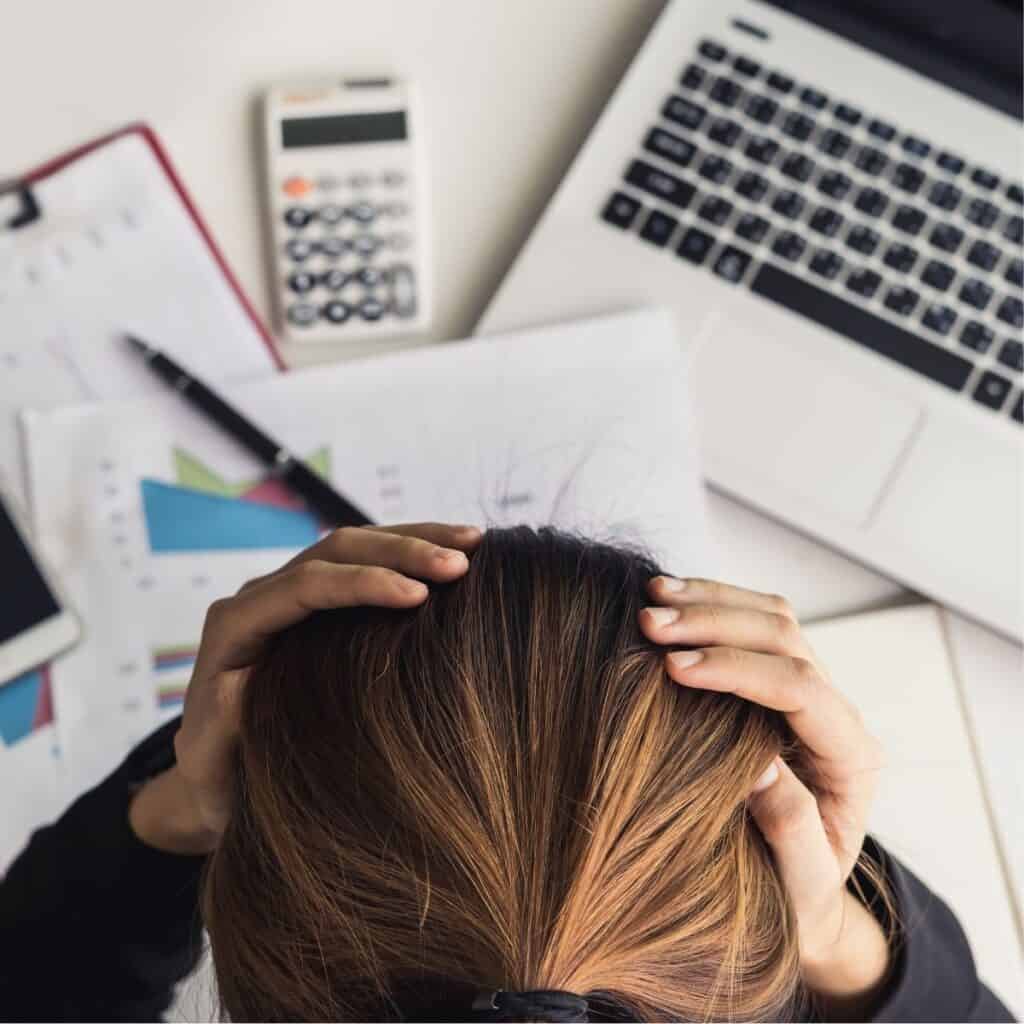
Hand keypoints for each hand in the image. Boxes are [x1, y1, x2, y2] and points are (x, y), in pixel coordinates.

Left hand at [130, 522, 481, 853]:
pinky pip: (364, 564)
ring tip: (473, 542)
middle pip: (336, 549)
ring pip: (356, 545)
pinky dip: (408, 555)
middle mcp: (262, 597)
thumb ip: (221, 724)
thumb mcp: (212, 762)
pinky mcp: (318, 603)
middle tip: (462, 563)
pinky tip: (451, 556)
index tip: (419, 596)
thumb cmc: (217, 777)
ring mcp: (291, 595)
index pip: (306, 585)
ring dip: (414, 539)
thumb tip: (243, 684)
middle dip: (401, 550)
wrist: (217, 777)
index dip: (363, 583)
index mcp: (236, 626)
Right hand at [638, 577, 889, 1013]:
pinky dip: (712, 604)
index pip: (801, 689)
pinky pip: (754, 623)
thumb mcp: (801, 884)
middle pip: (786, 638)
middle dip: (716, 622)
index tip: (674, 669)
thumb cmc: (799, 894)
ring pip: (772, 618)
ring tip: (652, 597)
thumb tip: (759, 766)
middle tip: (650, 624)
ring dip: (711, 600)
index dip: (737, 670)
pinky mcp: (779, 682)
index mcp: (850, 758)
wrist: (802, 890)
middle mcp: (836, 714)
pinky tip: (670, 598)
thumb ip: (791, 830)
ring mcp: (811, 691)